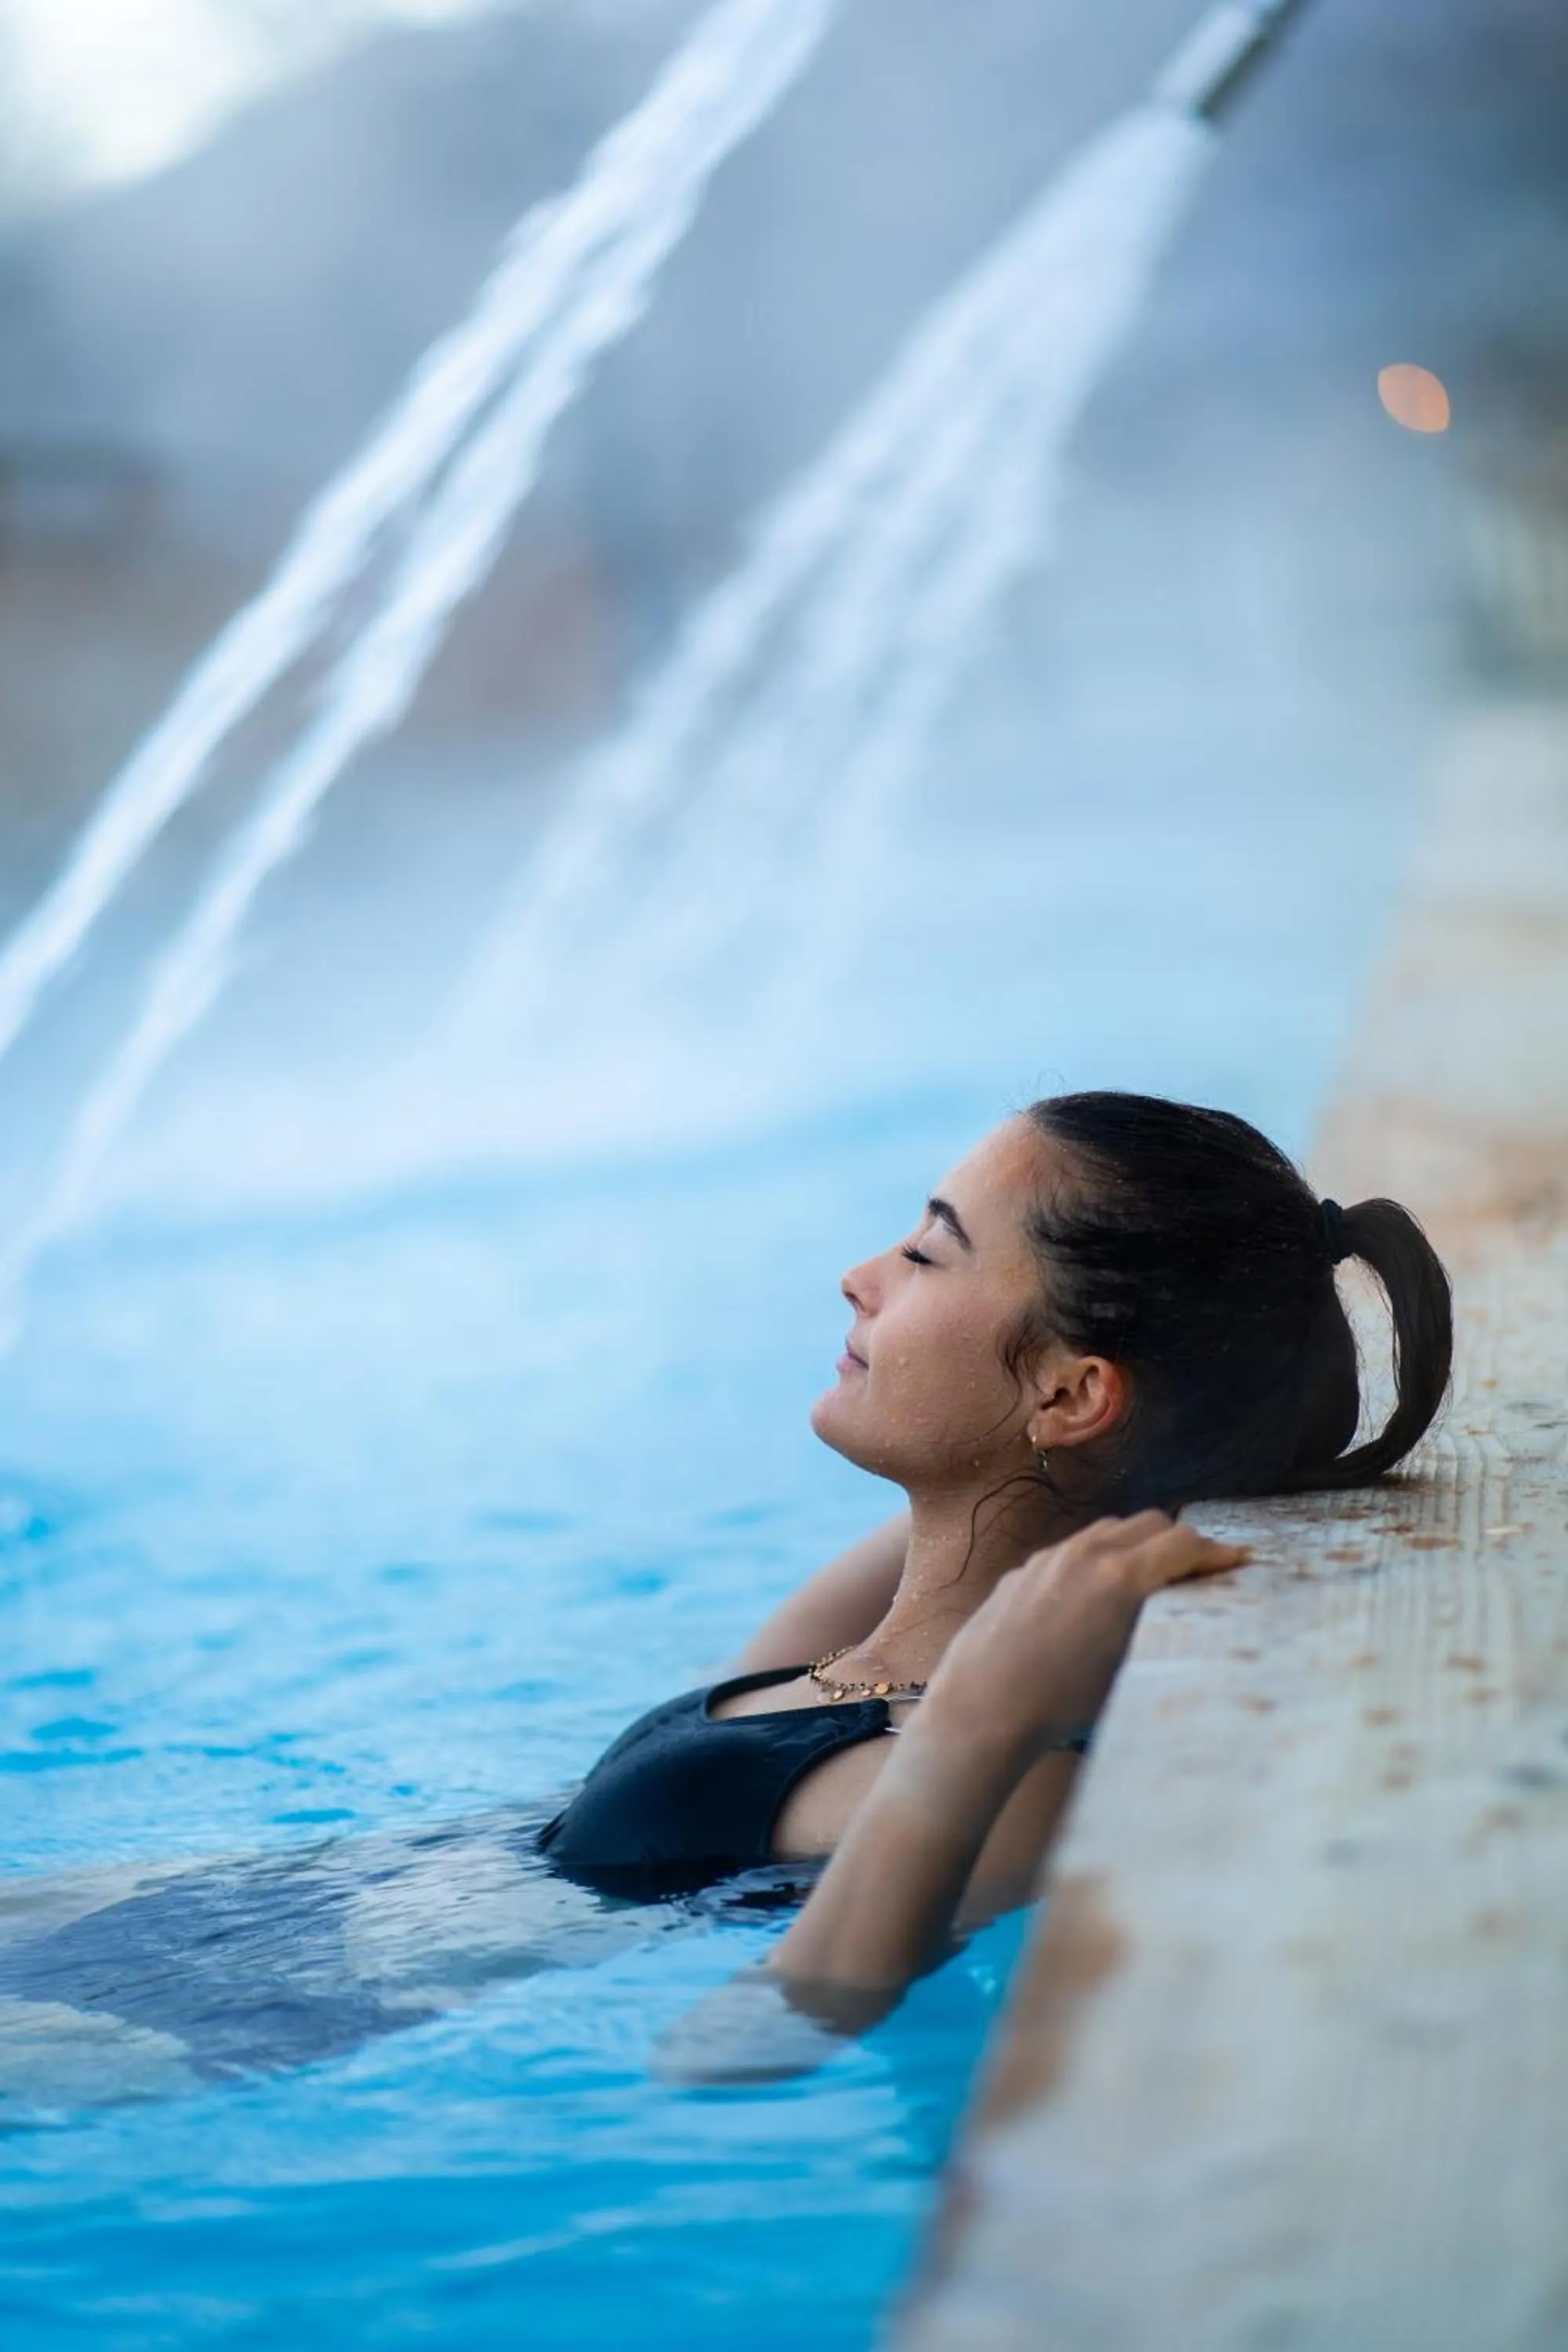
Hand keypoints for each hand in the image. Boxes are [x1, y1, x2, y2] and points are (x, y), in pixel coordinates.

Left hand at [911, 1512, 1247, 1784]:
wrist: (983, 1706)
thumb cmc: (1061, 1704)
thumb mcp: (1130, 1667)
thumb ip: (1162, 1624)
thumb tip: (1187, 1607)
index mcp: (1123, 1577)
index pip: (1185, 1542)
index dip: (1217, 1552)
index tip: (1235, 1562)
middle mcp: (1087, 1553)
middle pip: (1150, 1522)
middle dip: (1179, 1542)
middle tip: (1195, 1571)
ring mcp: (1051, 1557)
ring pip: (1109, 1529)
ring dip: (1136, 1544)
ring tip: (1146, 1579)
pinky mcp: (1024, 1569)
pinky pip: (1073, 1549)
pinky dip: (1097, 1559)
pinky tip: (1094, 1596)